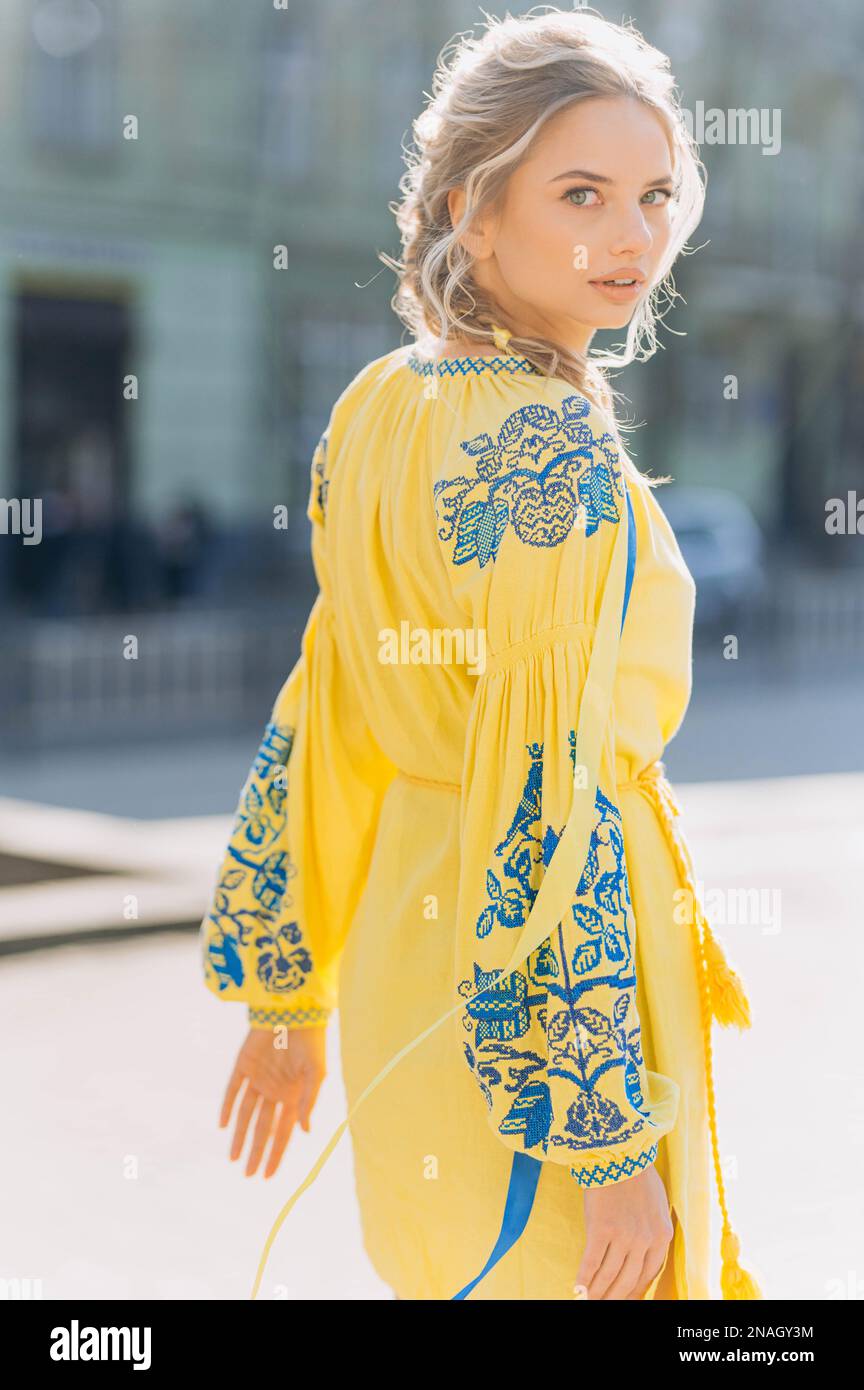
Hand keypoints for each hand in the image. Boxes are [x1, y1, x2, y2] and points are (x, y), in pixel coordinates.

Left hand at [219, 1024, 326, 1178]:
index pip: (282, 1132)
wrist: (295, 1010)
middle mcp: (274, 1091)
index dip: (275, 1154)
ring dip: (240, 1136)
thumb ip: (308, 1101)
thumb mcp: (316, 1073)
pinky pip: (232, 1090)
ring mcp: (258, 1079)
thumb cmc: (311, 1041)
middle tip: (249, 1175)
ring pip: (245, 1114)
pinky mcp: (243, 1064)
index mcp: (293, 1096)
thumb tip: (305, 1131)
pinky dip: (228, 1106)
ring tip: (234, 1159)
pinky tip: (224, 1124)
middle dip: (256, 1152)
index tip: (268, 1175)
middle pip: (263, 1128)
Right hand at [573, 1162, 673, 1298]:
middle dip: (614, 1296)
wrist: (618, 1152)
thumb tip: (640, 1252)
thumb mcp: (655, 1205)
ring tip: (588, 1301)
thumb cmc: (635, 1174)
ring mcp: (624, 1236)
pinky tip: (577, 1290)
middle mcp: (645, 1240)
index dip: (633, 1291)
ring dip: (597, 1292)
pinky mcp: (601, 1229)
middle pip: (628, 1280)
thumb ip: (651, 1230)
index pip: (648, 1275)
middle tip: (602, 1305)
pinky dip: (583, 1278)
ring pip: (609, 1275)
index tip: (622, 1298)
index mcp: (662, 1236)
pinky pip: (591, 1261)